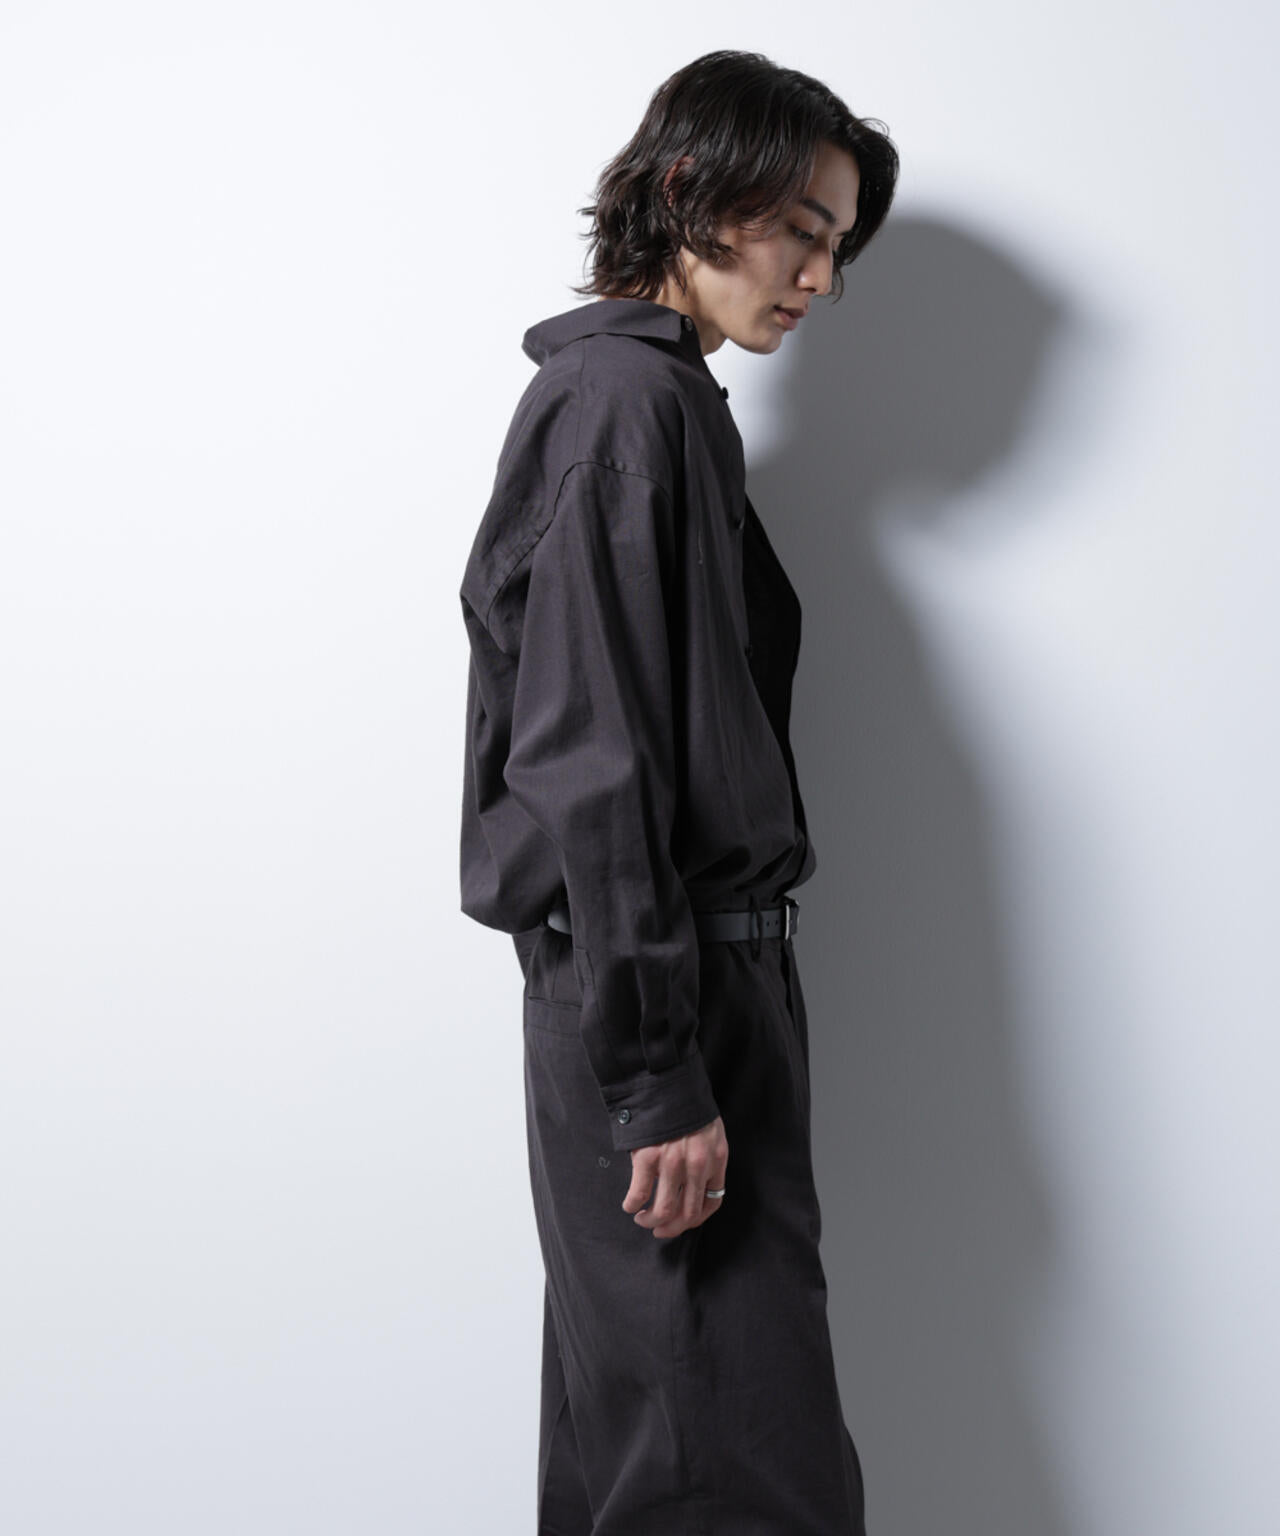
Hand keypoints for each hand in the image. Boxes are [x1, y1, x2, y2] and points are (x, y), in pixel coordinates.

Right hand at [621, 1116, 728, 1238]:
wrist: (666, 1079)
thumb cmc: (687, 1105)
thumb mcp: (710, 1130)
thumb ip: (706, 1157)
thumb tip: (693, 1185)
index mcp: (716, 1158)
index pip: (712, 1202)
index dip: (696, 1219)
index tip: (684, 1221)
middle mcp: (696, 1165)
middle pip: (688, 1213)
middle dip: (672, 1228)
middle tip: (660, 1230)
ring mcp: (672, 1162)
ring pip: (663, 1210)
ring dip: (651, 1221)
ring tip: (643, 1219)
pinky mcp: (647, 1157)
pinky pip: (639, 1194)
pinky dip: (633, 1205)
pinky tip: (630, 1205)